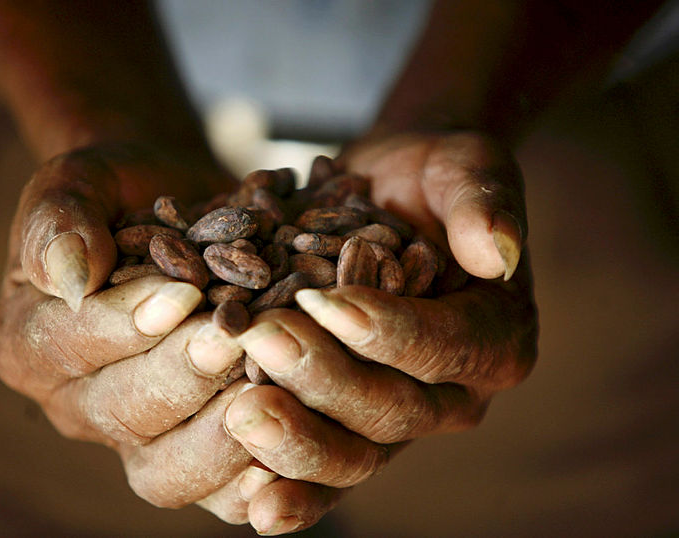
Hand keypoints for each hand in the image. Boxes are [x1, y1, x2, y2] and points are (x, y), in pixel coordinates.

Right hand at [0, 142, 340, 528]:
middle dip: (184, 374)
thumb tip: (71, 276)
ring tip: (273, 386)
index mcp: (30, 343)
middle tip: (235, 337)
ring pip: (170, 472)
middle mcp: (79, 403)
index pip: (71, 343)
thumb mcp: (80, 181)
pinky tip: (289, 455)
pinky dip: (253, 483)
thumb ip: (60, 219)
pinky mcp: (195, 453)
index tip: (182, 293)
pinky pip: (218, 493)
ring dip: (225, 436)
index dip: (126, 323)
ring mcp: (139, 438)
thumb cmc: (122, 192)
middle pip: (126, 412)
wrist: (177, 209)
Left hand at [223, 131, 537, 531]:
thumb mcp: (465, 169)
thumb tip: (497, 250)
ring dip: (297, 441)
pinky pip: (324, 473)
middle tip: (261, 339)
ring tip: (241, 414)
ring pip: (355, 456)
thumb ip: (482, 204)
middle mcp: (451, 394)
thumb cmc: (431, 178)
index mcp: (494, 340)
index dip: (388, 332)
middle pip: (393, 411)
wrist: (387, 193)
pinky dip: (291, 492)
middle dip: (324, 380)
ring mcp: (396, 417)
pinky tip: (251, 503)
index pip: (444, 348)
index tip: (325, 300)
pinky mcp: (348, 426)